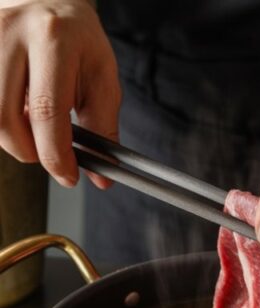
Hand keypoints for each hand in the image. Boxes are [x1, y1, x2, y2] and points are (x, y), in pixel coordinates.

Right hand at [0, 0, 119, 187]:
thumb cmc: (76, 38)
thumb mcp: (102, 75)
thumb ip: (103, 125)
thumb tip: (101, 175)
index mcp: (53, 39)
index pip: (46, 111)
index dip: (55, 154)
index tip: (67, 175)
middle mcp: (10, 34)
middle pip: (4, 118)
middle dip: (29, 151)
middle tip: (49, 153)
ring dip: (11, 137)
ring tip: (33, 125)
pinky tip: (14, 108)